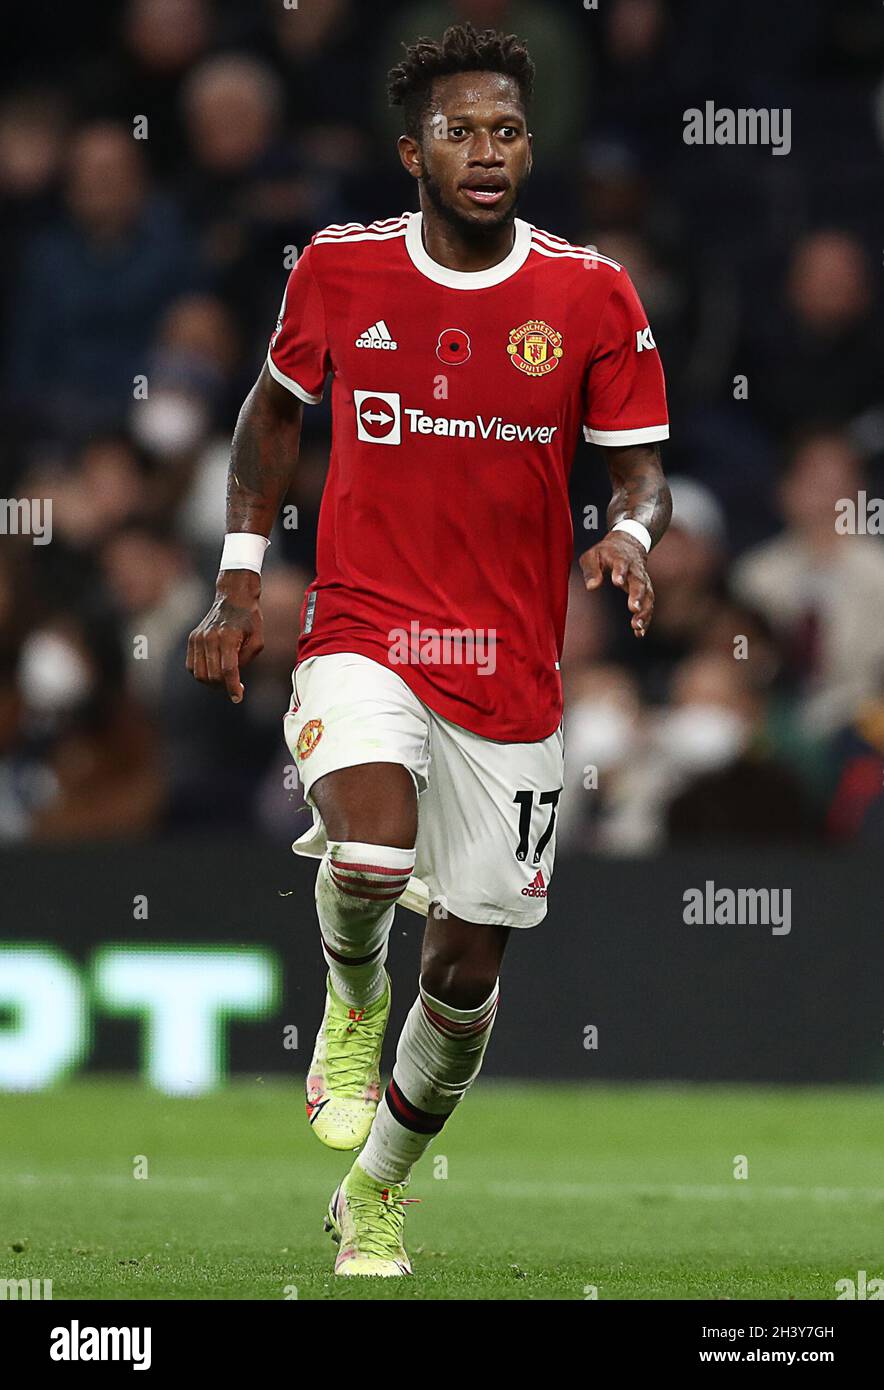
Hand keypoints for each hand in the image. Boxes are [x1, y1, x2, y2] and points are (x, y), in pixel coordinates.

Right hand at [186, 571, 263, 701]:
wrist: (234, 597)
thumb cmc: (250, 619)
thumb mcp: (258, 640)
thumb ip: (246, 660)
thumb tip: (233, 677)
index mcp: (228, 637)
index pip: (228, 671)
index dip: (233, 688)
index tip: (238, 698)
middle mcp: (210, 638)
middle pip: (213, 675)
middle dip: (225, 687)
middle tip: (236, 687)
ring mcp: (198, 638)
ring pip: (199, 674)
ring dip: (212, 683)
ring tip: (225, 680)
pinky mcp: (192, 639)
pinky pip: (191, 666)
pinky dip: (201, 674)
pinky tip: (214, 670)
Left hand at [579, 532, 653, 636]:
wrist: (628, 545)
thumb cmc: (605, 553)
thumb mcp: (592, 555)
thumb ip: (591, 570)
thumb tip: (591, 587)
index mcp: (620, 558)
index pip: (622, 564)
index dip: (620, 572)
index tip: (617, 582)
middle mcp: (635, 570)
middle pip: (639, 582)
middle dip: (637, 595)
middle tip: (634, 608)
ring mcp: (643, 581)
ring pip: (648, 596)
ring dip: (644, 611)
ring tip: (637, 626)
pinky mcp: (646, 591)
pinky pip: (648, 605)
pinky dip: (646, 618)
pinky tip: (639, 632)